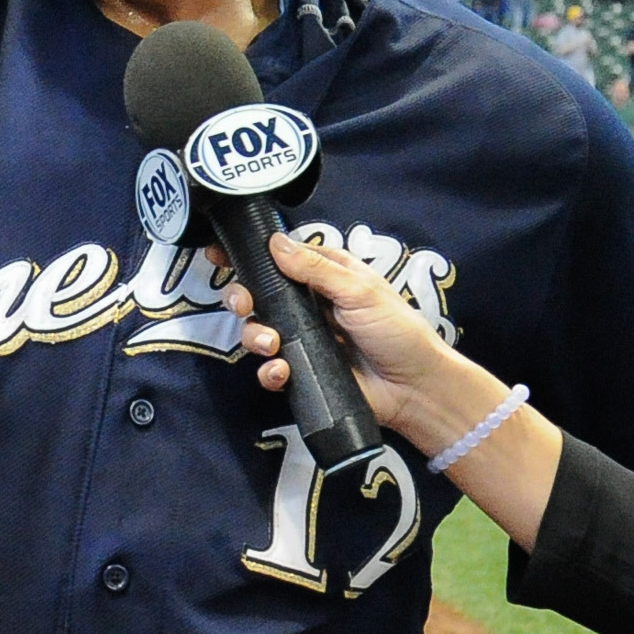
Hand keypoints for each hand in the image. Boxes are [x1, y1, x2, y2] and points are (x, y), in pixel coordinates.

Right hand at [221, 234, 463, 447]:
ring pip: (257, 331)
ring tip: (271, 345)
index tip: (218, 253)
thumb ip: (315, 269)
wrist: (415, 390)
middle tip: (243, 305)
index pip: (280, 257)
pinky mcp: (301, 371)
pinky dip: (269, 371)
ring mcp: (302, 339)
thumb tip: (273, 243)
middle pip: (257, 294)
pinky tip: (282, 372)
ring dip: (254, 336)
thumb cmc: (398, 332)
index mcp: (325, 276)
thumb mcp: (360, 291)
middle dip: (241, 297)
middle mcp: (308, 305)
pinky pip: (270, 369)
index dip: (250, 255)